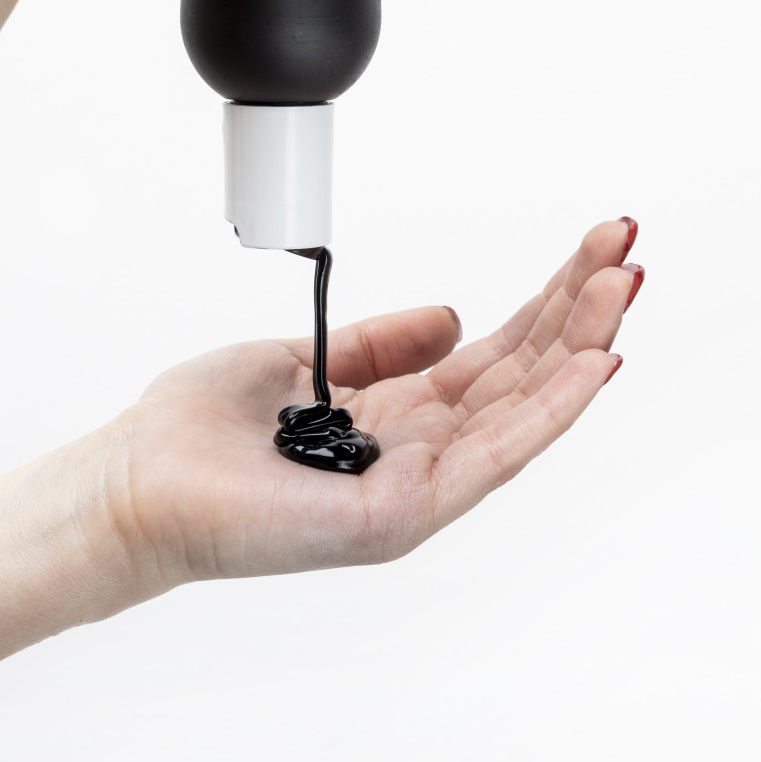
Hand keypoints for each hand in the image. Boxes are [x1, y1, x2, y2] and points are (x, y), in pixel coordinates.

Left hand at [102, 218, 642, 591]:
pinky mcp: (401, 514)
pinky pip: (491, 455)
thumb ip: (379, 344)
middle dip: (578, 310)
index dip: (546, 302)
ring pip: (522, 410)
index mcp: (395, 418)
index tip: (591, 248)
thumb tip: (452, 316)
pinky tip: (593, 363)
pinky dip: (550, 410)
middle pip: (521, 375)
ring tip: (626, 283)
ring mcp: (417, 490)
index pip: (492, 356)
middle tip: (628, 247)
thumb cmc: (196, 432)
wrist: (132, 485)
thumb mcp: (302, 359)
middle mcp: (418, 457)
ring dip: (581, 345)